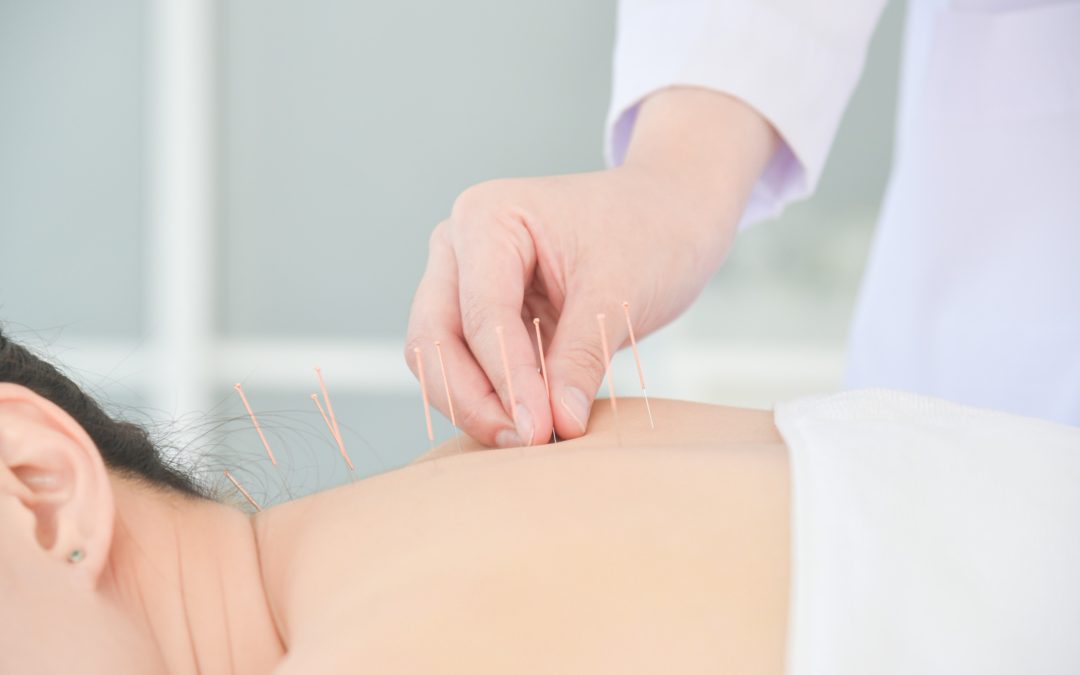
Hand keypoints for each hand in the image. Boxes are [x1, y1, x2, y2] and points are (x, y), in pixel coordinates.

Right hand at [405, 88, 776, 446]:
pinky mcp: (479, 314)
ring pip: (438, 360)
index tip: (539, 431)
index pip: (482, 314)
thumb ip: (581, 358)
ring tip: (533, 439)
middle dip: (474, 399)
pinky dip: (492, 400)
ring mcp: (462, 280)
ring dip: (477, 406)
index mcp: (487, 217)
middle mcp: (459, 246)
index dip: (508, 379)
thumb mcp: (620, 293)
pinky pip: (465, 367)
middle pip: (435, 339)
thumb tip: (558, 424)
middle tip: (527, 442)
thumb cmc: (648, 233)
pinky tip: (530, 427)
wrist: (669, 216)